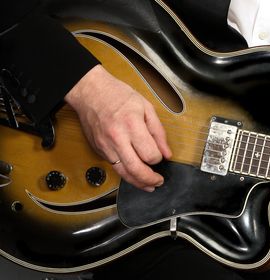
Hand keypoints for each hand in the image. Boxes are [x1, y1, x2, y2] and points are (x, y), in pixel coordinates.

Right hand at [65, 65, 171, 191]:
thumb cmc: (118, 95)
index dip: (158, 158)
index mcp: (132, 125)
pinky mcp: (99, 150)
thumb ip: (158, 133)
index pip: (150, 154)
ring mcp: (106, 146)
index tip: (160, 156)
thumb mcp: (146, 108)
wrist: (90, 91)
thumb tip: (166, 153)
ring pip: (123, 173)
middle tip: (158, 181)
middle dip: (150, 180)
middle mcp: (117, 138)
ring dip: (138, 183)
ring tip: (149, 185)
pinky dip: (126, 174)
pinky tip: (134, 174)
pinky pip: (114, 167)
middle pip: (136, 169)